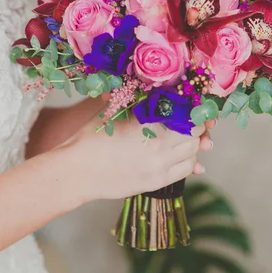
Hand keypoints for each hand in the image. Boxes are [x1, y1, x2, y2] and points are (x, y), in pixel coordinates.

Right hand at [66, 116, 213, 200]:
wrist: (77, 171)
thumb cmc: (91, 138)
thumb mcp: (113, 112)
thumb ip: (137, 102)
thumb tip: (154, 90)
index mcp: (149, 123)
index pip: (186, 113)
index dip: (191, 108)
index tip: (190, 104)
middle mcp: (159, 145)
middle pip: (194, 133)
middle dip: (193, 124)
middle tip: (188, 119)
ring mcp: (160, 166)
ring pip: (193, 152)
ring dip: (192, 143)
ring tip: (182, 137)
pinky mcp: (156, 182)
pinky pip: (185, 170)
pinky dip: (188, 161)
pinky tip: (180, 154)